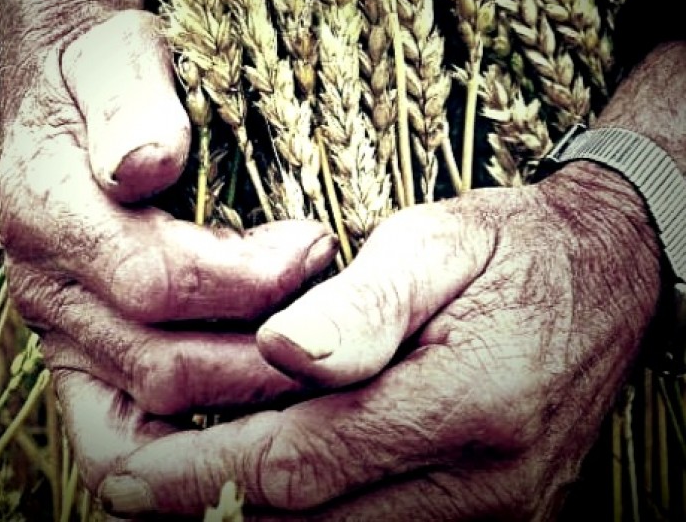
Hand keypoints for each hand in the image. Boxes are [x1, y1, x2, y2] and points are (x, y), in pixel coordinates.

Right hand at [0, 10, 337, 494]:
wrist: (70, 96)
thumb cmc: (109, 72)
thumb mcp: (118, 55)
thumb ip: (131, 103)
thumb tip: (149, 165)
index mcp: (48, 211)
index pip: (155, 280)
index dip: (249, 280)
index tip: (317, 244)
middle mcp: (47, 288)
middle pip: (163, 364)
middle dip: (265, 346)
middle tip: (333, 304)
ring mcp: (63, 331)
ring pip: (157, 406)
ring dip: (251, 389)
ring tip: (315, 344)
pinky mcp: (84, 356)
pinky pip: (124, 431)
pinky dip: (194, 439)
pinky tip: (262, 404)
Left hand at [97, 162, 660, 519]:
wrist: (608, 281)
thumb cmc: (511, 249)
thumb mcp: (439, 241)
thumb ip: (365, 303)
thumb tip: (279, 349)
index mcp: (471, 399)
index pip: (304, 462)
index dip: (202, 473)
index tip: (125, 469)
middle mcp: (488, 484)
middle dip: (206, 508)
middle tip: (127, 480)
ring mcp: (497, 516)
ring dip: (250, 519)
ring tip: (177, 483)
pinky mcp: (495, 521)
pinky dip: (309, 518)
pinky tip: (264, 484)